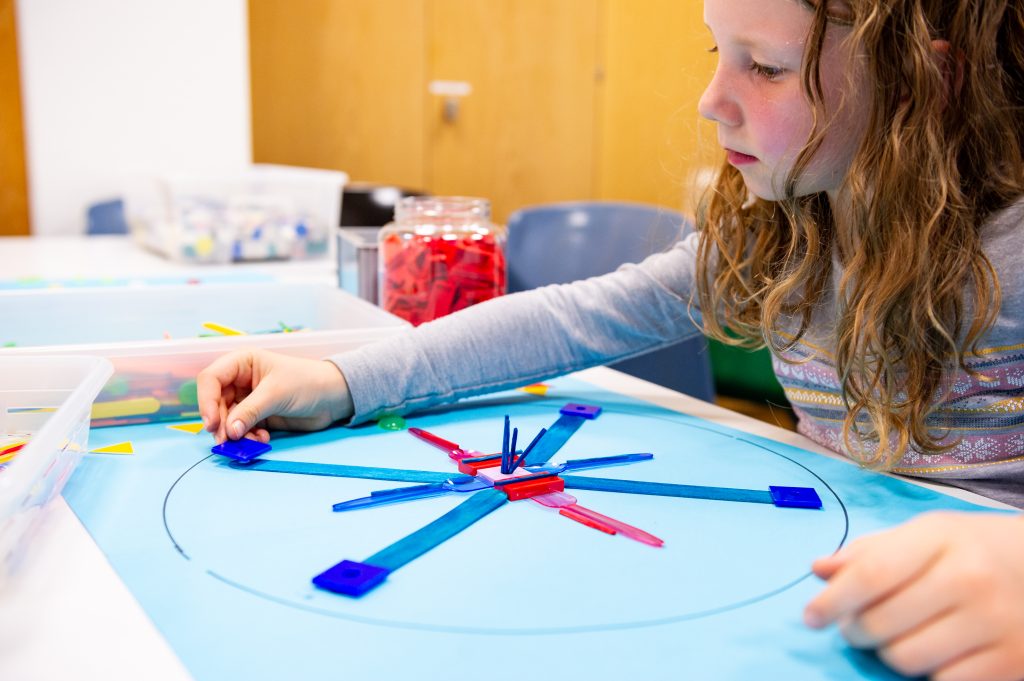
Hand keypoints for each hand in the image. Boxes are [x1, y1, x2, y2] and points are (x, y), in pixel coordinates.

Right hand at [197, 349, 354, 442]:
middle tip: (227, 441)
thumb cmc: (307, 383)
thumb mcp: (276, 393)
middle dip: (221, 423)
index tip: (212, 423)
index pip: (211, 379)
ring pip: (227, 419)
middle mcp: (240, 380)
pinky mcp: (257, 415)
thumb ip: (250, 411)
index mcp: (242, 363)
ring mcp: (248, 399)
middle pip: (215, 403)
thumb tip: (229, 431)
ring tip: (250, 441)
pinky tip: (262, 439)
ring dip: (235, 433)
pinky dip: (247, 437)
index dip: (206, 401)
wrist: (333, 397)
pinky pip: (241, 429)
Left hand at [804, 511, 1023, 680]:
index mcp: (940, 539)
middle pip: (882, 622)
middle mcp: (969, 578)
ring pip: (906, 658)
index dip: (833, 600)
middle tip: (856, 627)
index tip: (811, 616)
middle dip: (855, 630)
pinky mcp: (1011, 661)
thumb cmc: (971, 550)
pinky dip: (927, 674)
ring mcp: (994, 622)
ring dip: (888, 654)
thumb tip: (819, 569)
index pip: (872, 573)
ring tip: (895, 638)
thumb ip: (870, 552)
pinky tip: (932, 654)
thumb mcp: (925, 535)